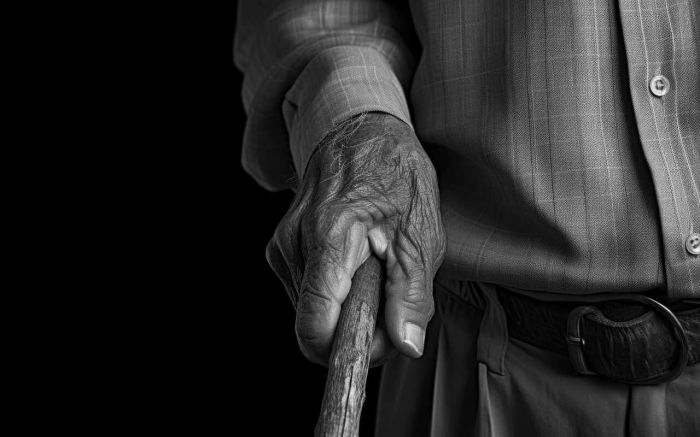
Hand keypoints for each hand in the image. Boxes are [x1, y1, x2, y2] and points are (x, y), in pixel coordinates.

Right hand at [266, 112, 445, 365]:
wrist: (361, 131)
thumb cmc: (394, 174)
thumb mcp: (420, 232)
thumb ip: (411, 294)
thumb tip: (404, 346)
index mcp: (329, 238)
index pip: (314, 324)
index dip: (344, 350)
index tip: (375, 345)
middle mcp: (295, 244)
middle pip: (313, 323)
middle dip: (353, 327)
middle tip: (388, 298)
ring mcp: (283, 246)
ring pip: (310, 310)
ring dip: (346, 307)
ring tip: (372, 269)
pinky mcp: (282, 249)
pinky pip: (307, 292)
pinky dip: (335, 291)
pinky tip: (354, 263)